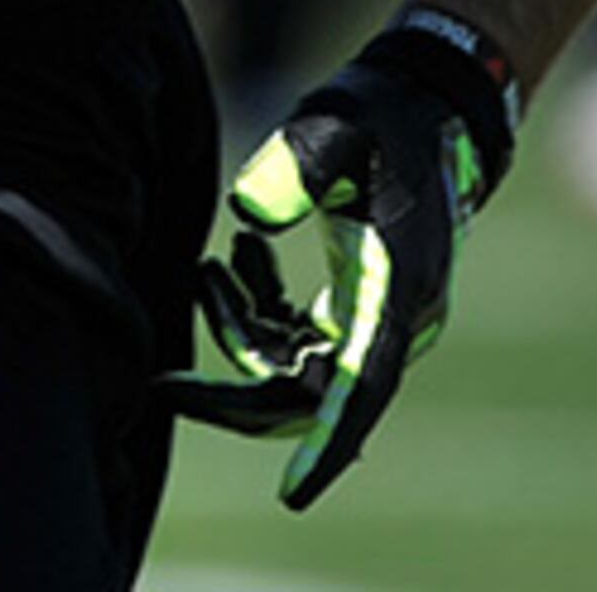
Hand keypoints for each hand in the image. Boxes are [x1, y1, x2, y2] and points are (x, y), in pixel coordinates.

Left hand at [168, 7, 519, 508]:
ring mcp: (378, 316)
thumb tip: (248, 213)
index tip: (292, 492)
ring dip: (240, 334)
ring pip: (298, 367)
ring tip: (204, 270)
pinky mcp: (360, 303)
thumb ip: (299, 164)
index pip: (364, 388)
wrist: (433, 104)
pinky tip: (238, 254)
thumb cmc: (386, 113)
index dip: (328, 441)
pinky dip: (259, 311)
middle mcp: (395, 319)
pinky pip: (299, 338)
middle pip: (313, 394)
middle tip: (163, 388)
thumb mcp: (342, 125)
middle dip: (237, 396)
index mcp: (398, 289)